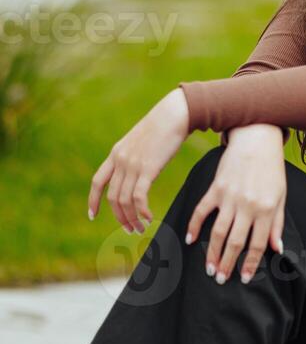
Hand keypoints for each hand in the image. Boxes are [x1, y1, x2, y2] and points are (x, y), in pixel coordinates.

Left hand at [88, 88, 189, 232]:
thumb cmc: (163, 127)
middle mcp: (121, 160)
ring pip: (125, 200)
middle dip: (120, 217)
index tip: (92, 215)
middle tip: (131, 230)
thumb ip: (133, 155)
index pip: (97, 181)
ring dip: (132, 219)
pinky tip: (149, 217)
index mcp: (116, 153)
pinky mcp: (148, 168)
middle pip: (113, 197)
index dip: (93, 200)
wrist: (174, 114)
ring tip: (141, 228)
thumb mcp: (140, 140)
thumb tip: (136, 169)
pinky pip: (139, 197)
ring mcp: (133, 164)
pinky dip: (142, 211)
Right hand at [184, 125, 285, 284]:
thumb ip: (277, 223)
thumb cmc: (272, 169)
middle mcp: (247, 206)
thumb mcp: (281, 196)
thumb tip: (276, 249)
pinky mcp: (215, 188)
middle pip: (235, 242)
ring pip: (217, 231)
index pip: (257, 244)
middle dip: (227, 264)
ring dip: (212, 252)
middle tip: (221, 280)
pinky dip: (194, 226)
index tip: (244, 279)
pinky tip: (189, 240)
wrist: (257, 139)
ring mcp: (229, 197)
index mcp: (266, 209)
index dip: (250, 264)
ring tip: (209, 268)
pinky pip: (202, 210)